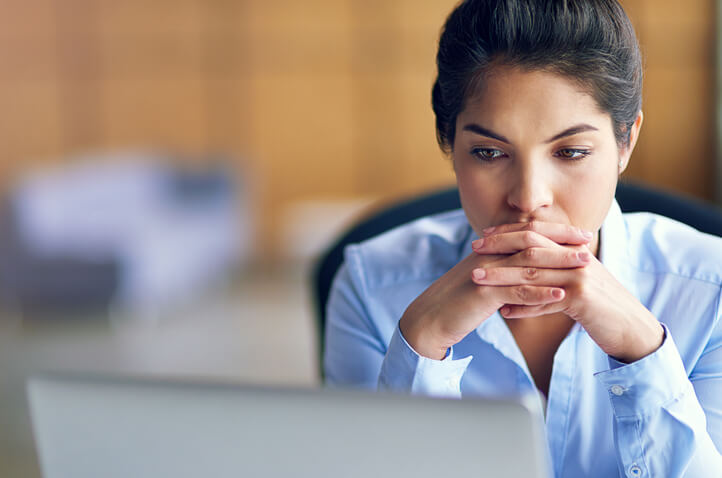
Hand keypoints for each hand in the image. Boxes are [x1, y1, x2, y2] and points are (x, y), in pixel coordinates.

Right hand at [399, 225, 590, 359]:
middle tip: (589, 243)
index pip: (527, 233)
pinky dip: (541, 292)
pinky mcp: (483, 294)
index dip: (555, 231)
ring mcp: (486, 273)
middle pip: (531, 242)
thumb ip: (503, 272)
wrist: (429, 319)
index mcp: (489, 250)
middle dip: (562, 241)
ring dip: (559, 263)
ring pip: (528, 263)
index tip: (580, 234)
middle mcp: (488, 255)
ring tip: (585, 266)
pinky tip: (562, 295)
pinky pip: (516, 291)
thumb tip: (527, 270)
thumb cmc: (457, 303)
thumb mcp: (483, 281)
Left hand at [471, 222, 663, 362]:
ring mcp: (580, 277)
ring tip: (477, 279)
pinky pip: (545, 301)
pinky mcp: (582, 299)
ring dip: (502, 277)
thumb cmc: (600, 307)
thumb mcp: (576, 284)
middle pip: (531, 247)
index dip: (508, 232)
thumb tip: (522, 275)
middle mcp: (576, 258)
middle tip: (473, 249)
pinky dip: (523, 307)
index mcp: (573, 250)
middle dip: (499, 247)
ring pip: (533, 273)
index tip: (483, 236)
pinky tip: (504, 312)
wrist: (632, 328)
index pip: (536, 233)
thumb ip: (553, 273)